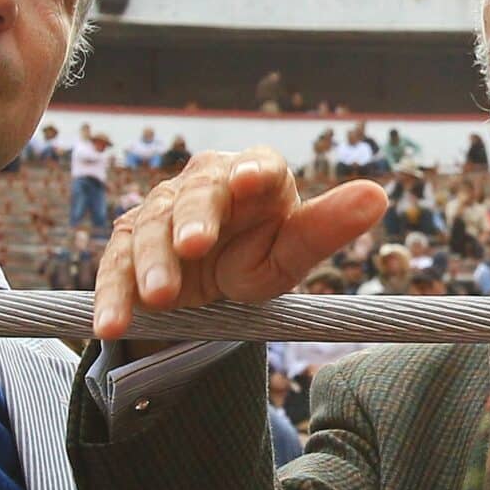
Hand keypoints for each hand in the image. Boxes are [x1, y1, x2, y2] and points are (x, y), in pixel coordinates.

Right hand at [92, 148, 387, 342]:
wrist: (213, 276)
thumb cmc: (262, 252)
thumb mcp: (295, 250)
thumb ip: (330, 225)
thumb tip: (379, 194)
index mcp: (252, 174)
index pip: (254, 165)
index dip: (250, 171)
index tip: (248, 181)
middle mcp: (202, 184)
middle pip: (194, 195)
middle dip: (192, 219)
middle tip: (194, 246)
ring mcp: (159, 212)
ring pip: (150, 232)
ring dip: (151, 264)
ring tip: (161, 298)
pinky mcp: (128, 247)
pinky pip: (115, 269)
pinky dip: (112, 297)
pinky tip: (110, 325)